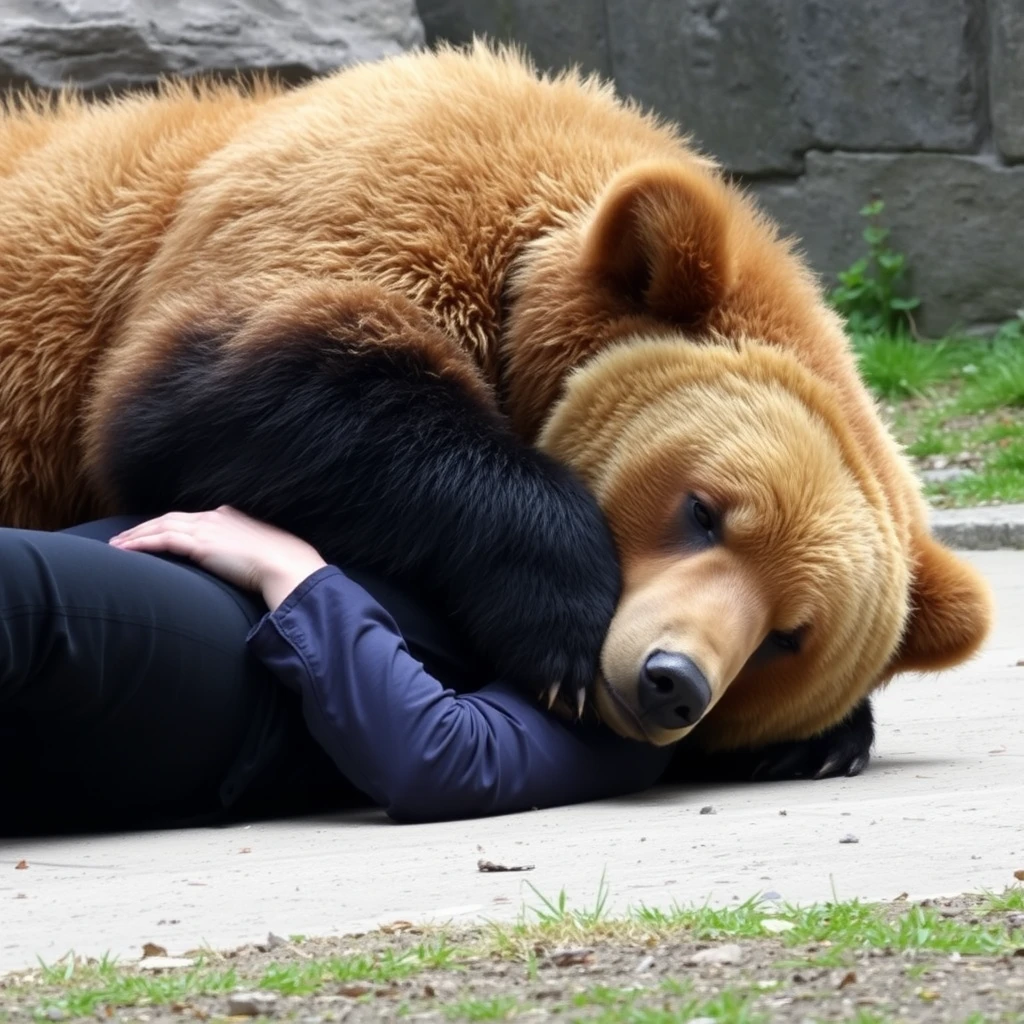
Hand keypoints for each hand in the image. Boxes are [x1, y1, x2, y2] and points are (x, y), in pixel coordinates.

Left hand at [109, 506, 327, 609]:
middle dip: (143, 527)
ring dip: (135, 535)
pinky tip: (124, 551)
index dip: (166, 525)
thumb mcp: (260, 553)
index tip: (151, 533)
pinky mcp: (200, 544)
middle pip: (169, 519)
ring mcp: (206, 528)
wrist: (286, 565)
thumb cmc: (281, 565)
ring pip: (160, 527)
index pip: (189, 519)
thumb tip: (240, 566)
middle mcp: (214, 517)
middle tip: (122, 537)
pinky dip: (140, 544)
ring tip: (115, 546)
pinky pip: (162, 540)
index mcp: (229, 517)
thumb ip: (244, 554)